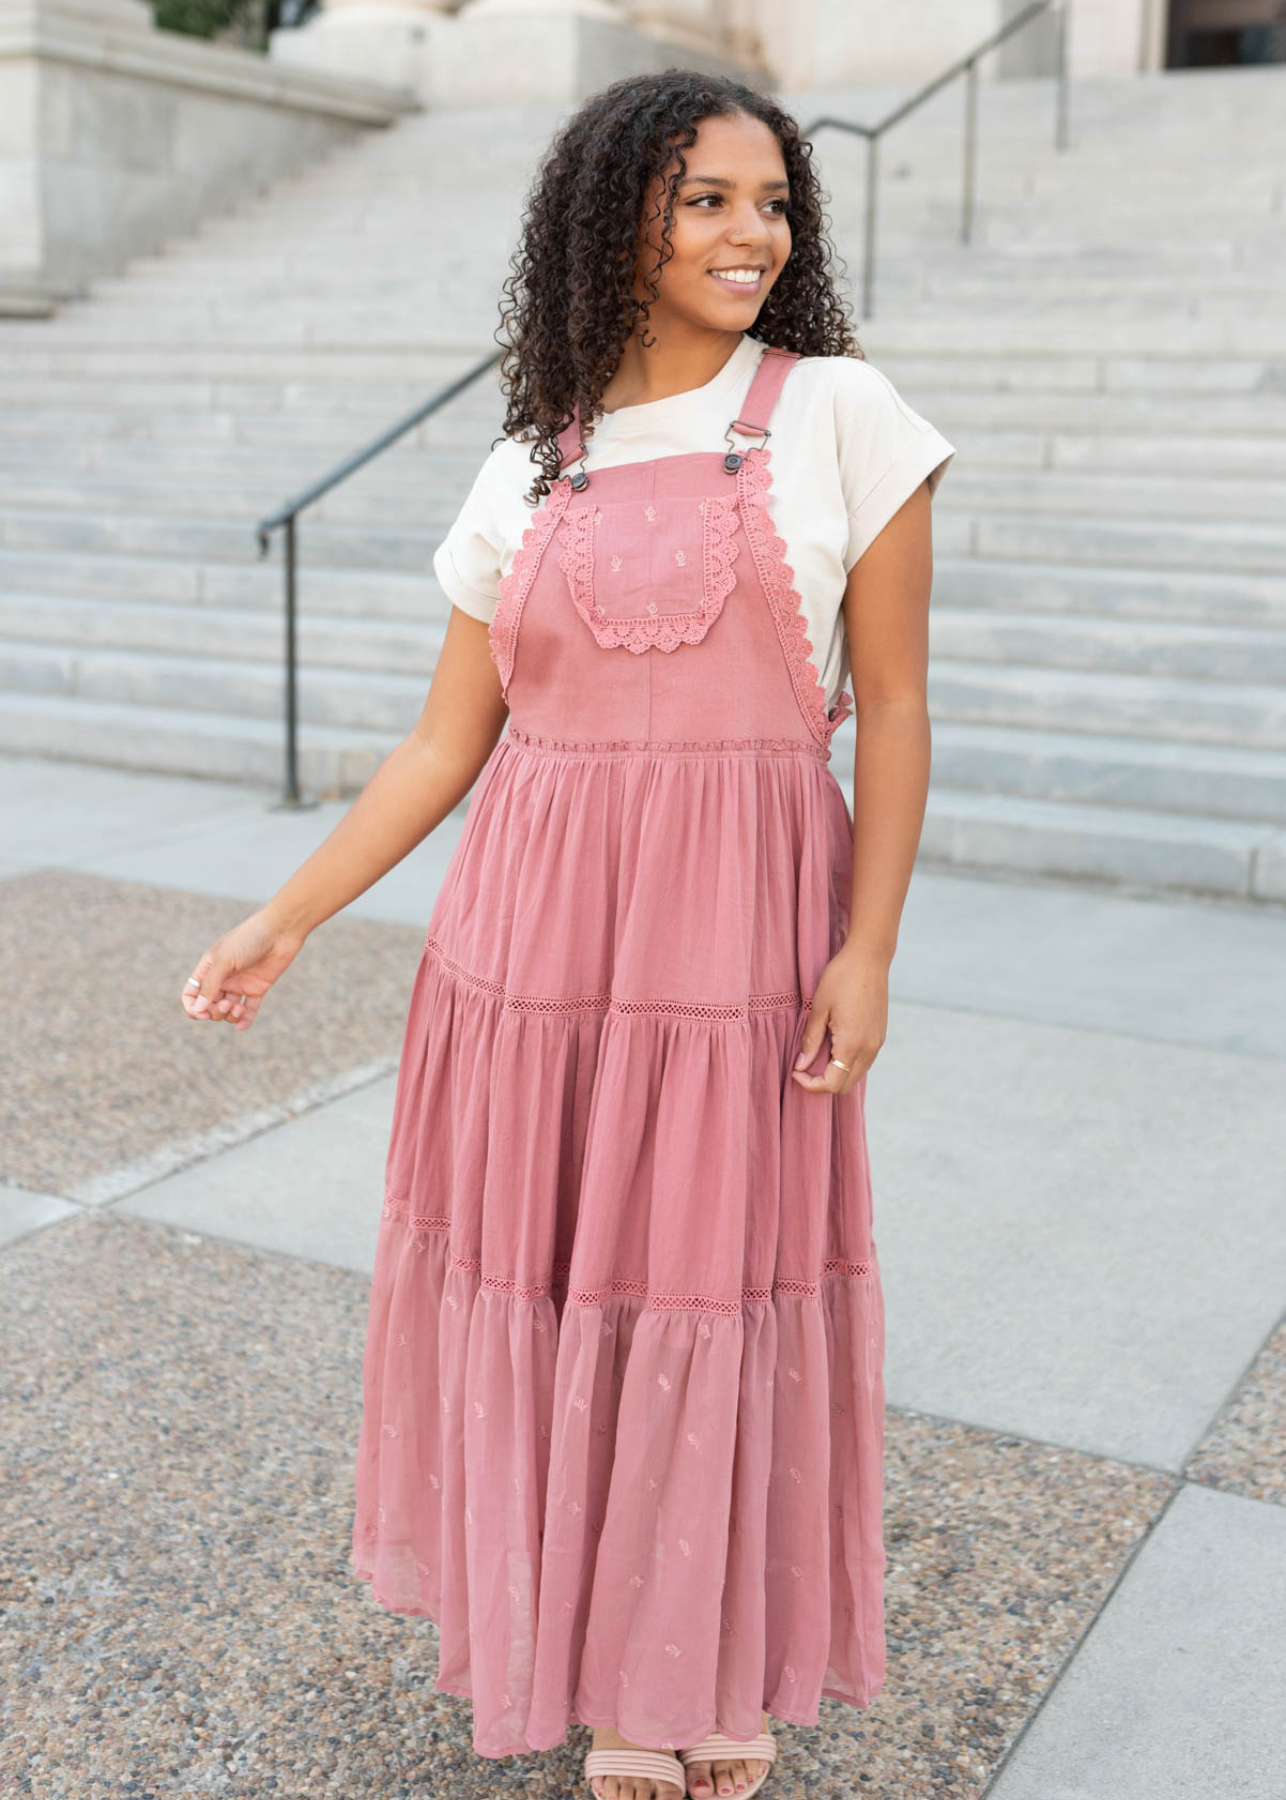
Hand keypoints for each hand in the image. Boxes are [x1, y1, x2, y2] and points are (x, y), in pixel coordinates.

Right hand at [179, 907, 305, 1032]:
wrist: (280, 930)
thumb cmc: (249, 939)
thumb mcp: (224, 960)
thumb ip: (210, 985)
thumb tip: (197, 1009)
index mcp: (208, 968)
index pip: (192, 993)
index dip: (192, 1007)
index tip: (201, 1013)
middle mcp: (222, 978)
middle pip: (209, 1006)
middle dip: (214, 1012)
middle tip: (226, 1005)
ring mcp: (240, 984)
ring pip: (228, 1010)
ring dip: (230, 1016)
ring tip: (238, 1008)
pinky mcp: (258, 988)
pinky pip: (249, 1010)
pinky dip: (245, 1020)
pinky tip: (242, 1027)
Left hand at [791, 940, 889, 1095]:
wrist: (870, 957)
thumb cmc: (841, 977)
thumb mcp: (819, 1007)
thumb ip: (811, 1040)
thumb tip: (802, 1065)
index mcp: (851, 1044)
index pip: (831, 1084)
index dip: (810, 1084)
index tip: (795, 1071)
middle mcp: (869, 1049)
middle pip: (845, 1086)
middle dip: (822, 1083)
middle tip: (804, 1067)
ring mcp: (877, 1043)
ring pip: (856, 1075)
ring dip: (836, 1073)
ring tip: (817, 1055)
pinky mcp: (880, 1036)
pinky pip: (864, 1062)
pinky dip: (847, 1063)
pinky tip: (833, 1045)